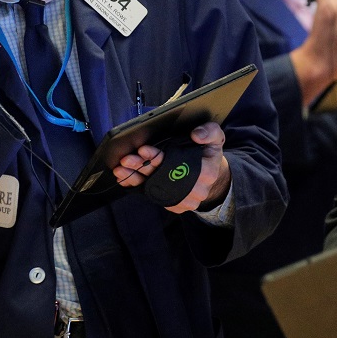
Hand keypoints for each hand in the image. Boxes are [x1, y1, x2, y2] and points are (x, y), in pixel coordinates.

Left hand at [113, 122, 230, 213]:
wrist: (212, 174)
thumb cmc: (209, 153)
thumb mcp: (215, 137)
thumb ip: (210, 132)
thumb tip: (196, 135)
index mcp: (206, 172)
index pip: (175, 164)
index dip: (157, 157)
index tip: (142, 149)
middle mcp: (196, 190)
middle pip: (162, 177)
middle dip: (141, 167)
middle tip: (126, 159)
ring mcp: (186, 200)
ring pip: (156, 188)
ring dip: (136, 179)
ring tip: (121, 170)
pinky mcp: (176, 205)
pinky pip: (155, 196)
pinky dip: (140, 187)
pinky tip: (127, 179)